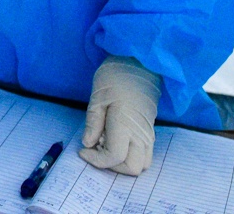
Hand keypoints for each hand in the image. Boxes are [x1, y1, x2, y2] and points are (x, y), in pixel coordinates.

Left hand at [79, 56, 160, 175]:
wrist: (139, 65)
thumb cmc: (116, 77)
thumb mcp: (97, 97)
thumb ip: (93, 123)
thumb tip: (87, 144)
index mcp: (126, 124)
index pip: (114, 157)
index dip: (96, 160)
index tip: (82, 150)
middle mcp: (141, 134)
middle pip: (133, 169)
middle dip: (112, 166)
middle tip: (96, 149)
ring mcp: (149, 134)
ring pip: (142, 165)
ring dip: (123, 162)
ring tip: (106, 144)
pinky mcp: (150, 132)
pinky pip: (145, 154)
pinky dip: (130, 155)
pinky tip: (115, 140)